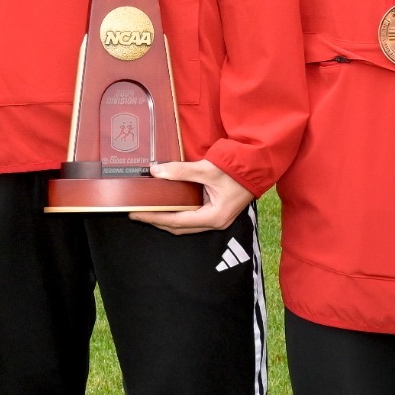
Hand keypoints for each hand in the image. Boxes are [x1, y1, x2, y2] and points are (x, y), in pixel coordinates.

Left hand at [132, 159, 253, 234]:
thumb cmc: (237, 170)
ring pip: (185, 225)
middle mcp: (215, 222)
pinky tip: (166, 207)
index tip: (136, 214)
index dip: (154, 218)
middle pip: (179, 228)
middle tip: (136, 214)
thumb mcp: (207, 169)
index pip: (176, 222)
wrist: (259, 166)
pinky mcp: (216, 212)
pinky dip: (177, 214)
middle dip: (156, 221)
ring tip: (147, 211)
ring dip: (166, 219)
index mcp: (214, 217)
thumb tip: (155, 171)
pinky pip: (191, 217)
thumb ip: (181, 171)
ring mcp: (217, 219)